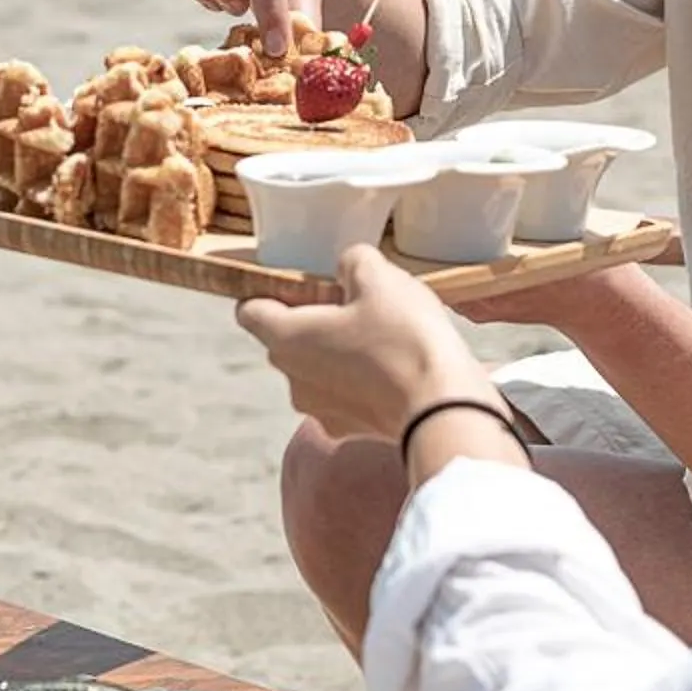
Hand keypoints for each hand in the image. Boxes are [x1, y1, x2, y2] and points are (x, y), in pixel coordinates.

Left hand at [235, 246, 493, 443]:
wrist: (442, 407)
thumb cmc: (403, 338)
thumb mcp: (379, 277)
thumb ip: (352, 261)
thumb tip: (349, 269)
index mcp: (286, 337)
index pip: (248, 310)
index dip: (270, 291)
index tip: (304, 283)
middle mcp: (292, 378)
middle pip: (285, 339)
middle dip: (313, 318)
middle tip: (355, 302)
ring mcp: (319, 408)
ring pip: (315, 368)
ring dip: (338, 350)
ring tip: (382, 334)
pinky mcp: (349, 429)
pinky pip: (343, 393)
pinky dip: (360, 379)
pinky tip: (394, 366)